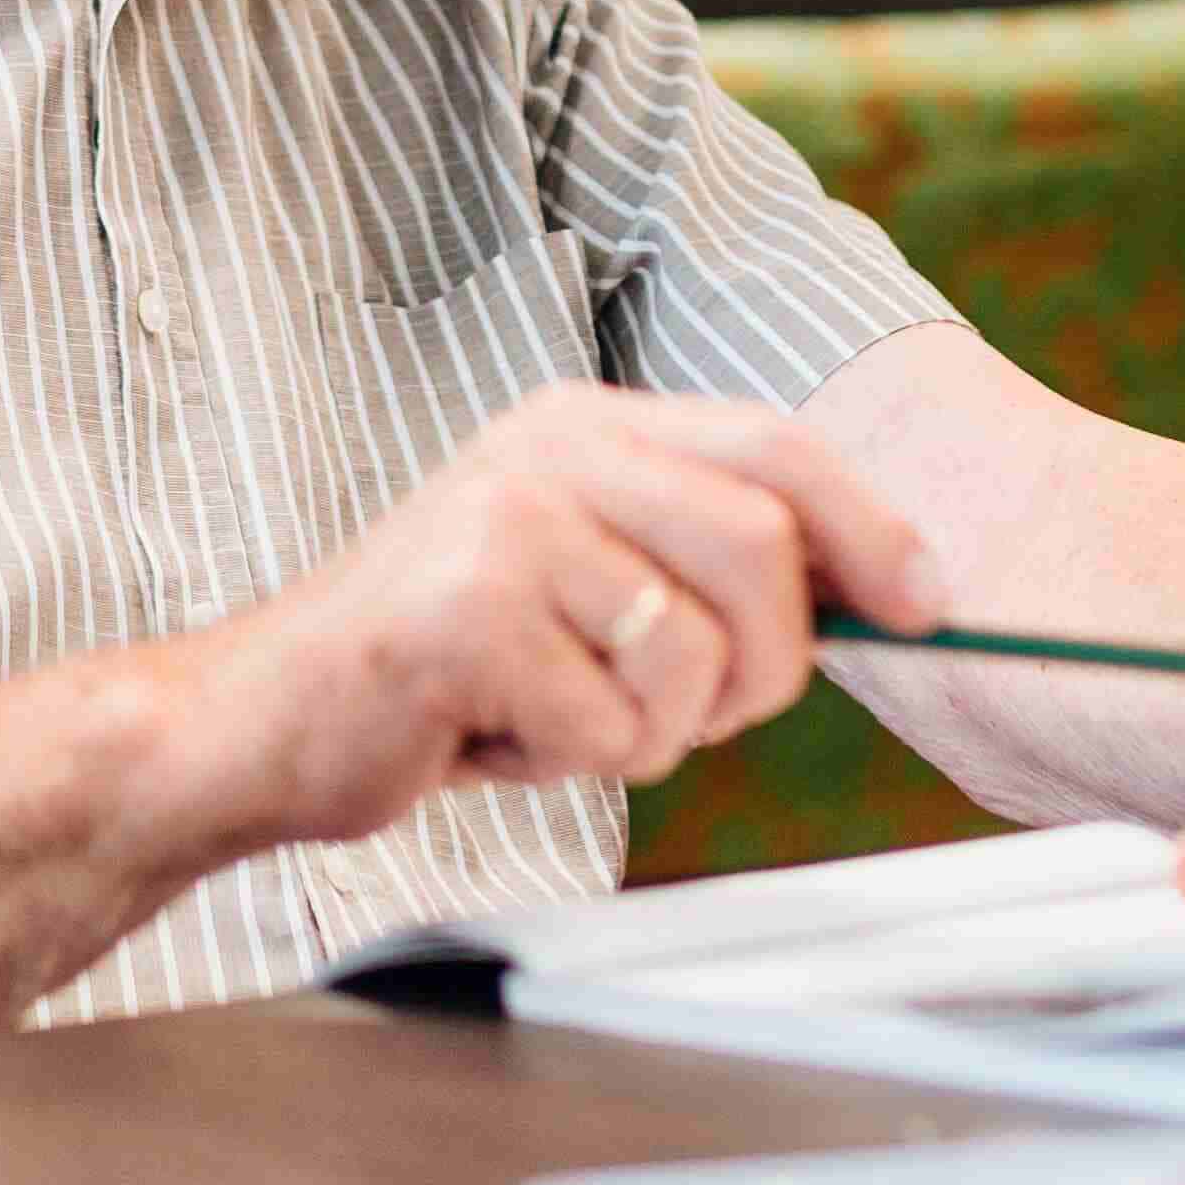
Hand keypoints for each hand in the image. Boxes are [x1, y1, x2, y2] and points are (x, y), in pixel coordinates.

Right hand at [215, 383, 944, 847]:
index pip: (776, 446)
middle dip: (761, 668)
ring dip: (647, 730)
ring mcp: (503, 521)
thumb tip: (885, 589)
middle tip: (687, 716)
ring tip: (555, 715)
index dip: (870, 527)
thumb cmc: (443, 673)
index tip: (927, 602)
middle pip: (761, 548)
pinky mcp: (466, 613)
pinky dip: (567, 762)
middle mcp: (548, 447)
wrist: (258, 724)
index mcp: (584, 423)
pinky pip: (607, 725)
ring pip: (692, 653)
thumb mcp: (583, 583)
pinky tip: (490, 736)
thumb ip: (701, 562)